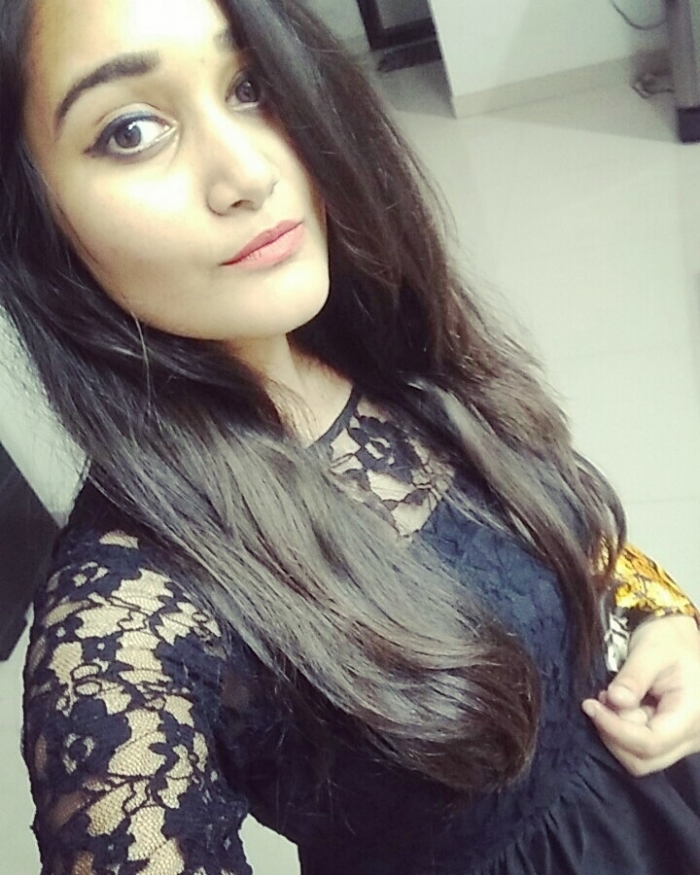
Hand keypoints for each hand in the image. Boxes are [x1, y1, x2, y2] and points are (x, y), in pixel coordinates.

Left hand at [582, 614, 699, 775]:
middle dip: (613, 734)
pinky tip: (618, 705)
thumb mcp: (649, 651)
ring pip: (641, 758)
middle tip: (597, 703)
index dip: (615, 730)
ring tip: (608, 700)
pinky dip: (623, 730)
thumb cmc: (667, 639)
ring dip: (616, 733)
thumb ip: (633, 678)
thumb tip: (614, 700)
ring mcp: (683, 741)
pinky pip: (642, 747)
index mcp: (691, 715)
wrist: (680, 638)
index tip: (590, 706)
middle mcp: (692, 737)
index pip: (650, 742)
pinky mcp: (671, 737)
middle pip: (644, 759)